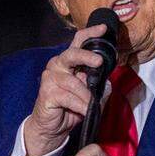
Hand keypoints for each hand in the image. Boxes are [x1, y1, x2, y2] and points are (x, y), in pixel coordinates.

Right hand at [23, 23, 107, 155]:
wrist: (52, 127)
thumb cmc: (71, 106)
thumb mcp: (87, 92)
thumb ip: (95, 81)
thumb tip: (108, 77)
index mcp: (69, 61)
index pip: (78, 41)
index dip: (90, 33)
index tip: (103, 28)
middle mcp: (57, 65)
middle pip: (72, 54)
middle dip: (87, 56)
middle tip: (99, 62)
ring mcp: (50, 78)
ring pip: (74, 83)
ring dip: (86, 96)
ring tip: (92, 105)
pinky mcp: (46, 93)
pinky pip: (68, 97)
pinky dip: (80, 105)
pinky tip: (84, 111)